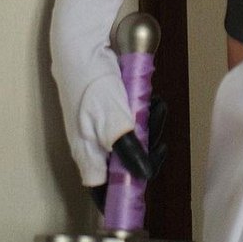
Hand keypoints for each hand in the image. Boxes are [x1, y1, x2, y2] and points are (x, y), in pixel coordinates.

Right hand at [90, 95, 167, 213]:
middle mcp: (96, 145)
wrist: (83, 45)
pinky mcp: (115, 108)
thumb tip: (143, 177)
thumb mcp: (111, 120)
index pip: (104, 190)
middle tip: (159, 144)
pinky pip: (136, 119)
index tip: (143, 193)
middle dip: (147, 153)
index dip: (122, 196)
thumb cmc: (91, 84)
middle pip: (125, 164)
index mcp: (88, 155)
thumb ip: (127, 150)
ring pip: (135, 140)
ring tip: (159, 109)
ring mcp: (106, 125)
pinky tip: (154, 101)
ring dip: (151, 127)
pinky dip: (147, 112)